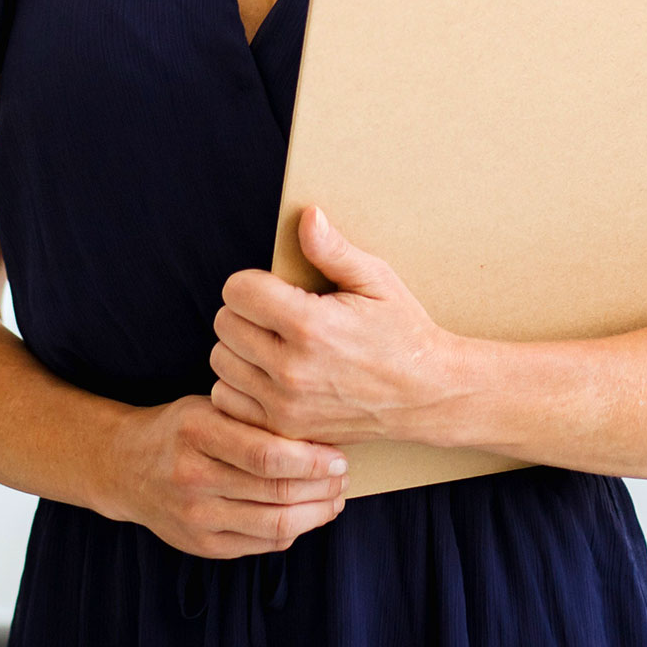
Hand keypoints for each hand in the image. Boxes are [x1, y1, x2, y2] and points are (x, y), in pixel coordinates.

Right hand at [108, 393, 347, 557]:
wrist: (126, 467)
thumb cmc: (181, 428)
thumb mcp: (210, 406)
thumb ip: (254, 418)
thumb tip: (319, 432)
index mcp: (197, 432)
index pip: (268, 455)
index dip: (312, 460)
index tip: (338, 455)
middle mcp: (193, 477)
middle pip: (276, 492)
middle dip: (322, 487)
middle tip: (345, 476)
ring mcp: (195, 518)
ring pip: (274, 525)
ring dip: (316, 513)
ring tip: (336, 498)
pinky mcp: (201, 546)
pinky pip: (261, 545)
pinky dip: (292, 531)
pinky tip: (308, 514)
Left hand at [209, 206, 456, 445]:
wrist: (425, 395)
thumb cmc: (401, 331)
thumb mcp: (376, 280)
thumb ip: (333, 250)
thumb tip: (307, 215)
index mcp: (311, 325)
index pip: (238, 290)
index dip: (253, 282)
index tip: (274, 287)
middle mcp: (291, 369)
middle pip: (224, 323)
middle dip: (245, 311)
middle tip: (275, 314)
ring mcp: (285, 405)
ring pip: (220, 361)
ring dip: (239, 347)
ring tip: (272, 342)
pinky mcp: (284, 430)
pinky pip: (227, 400)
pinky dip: (239, 384)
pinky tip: (267, 373)